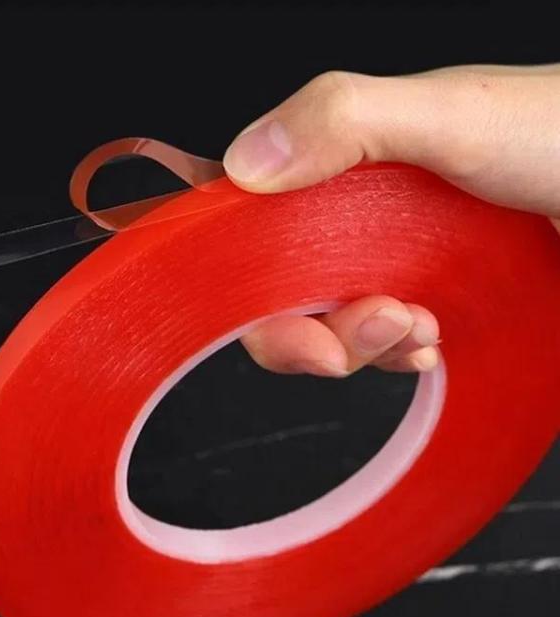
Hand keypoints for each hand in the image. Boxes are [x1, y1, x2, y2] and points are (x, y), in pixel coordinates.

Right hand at [224, 64, 559, 375]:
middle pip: (273, 287)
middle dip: (306, 329)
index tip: (265, 300)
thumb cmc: (558, 136)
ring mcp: (379, 254)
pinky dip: (393, 353)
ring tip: (420, 324)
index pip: (243, 210)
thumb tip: (248, 162)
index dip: (234, 262)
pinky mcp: (413, 290)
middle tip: (364, 329)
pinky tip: (430, 339)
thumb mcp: (454, 118)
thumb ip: (347, 121)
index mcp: (336, 152)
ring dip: (361, 344)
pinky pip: (371, 342)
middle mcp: (347, 207)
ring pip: (320, 323)